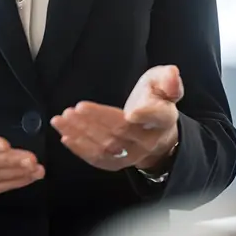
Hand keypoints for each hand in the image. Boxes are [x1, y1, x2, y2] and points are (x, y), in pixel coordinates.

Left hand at [50, 65, 182, 171]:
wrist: (155, 132)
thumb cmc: (155, 100)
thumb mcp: (162, 83)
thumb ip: (168, 79)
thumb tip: (173, 73)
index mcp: (163, 118)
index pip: (156, 117)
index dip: (144, 115)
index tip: (131, 112)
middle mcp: (148, 140)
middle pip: (122, 131)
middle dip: (97, 120)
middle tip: (75, 109)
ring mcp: (132, 154)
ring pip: (106, 147)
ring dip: (82, 134)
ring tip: (62, 119)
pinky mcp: (118, 163)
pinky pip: (99, 159)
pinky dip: (81, 149)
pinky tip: (65, 136)